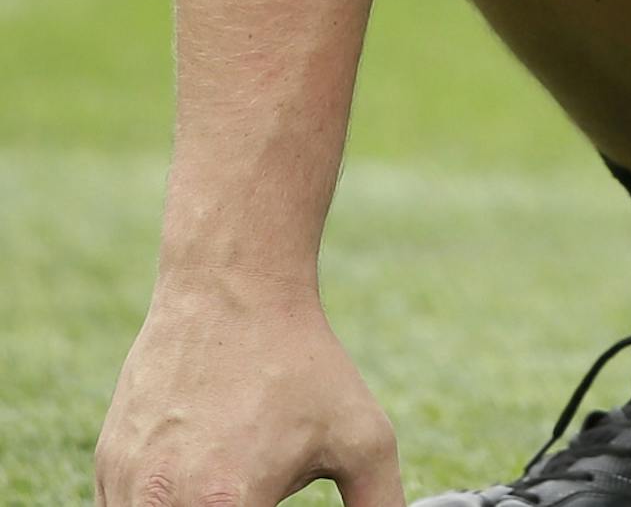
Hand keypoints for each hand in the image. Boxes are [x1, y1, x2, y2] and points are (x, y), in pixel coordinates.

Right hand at [97, 285, 401, 506]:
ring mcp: (126, 486)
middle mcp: (164, 503)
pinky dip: (162, 504)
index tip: (271, 502)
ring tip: (228, 474)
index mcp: (227, 503)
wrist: (232, 287)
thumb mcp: (363, 437)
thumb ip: (380, 505)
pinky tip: (198, 467)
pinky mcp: (107, 467)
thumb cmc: (300, 362)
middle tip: (252, 489)